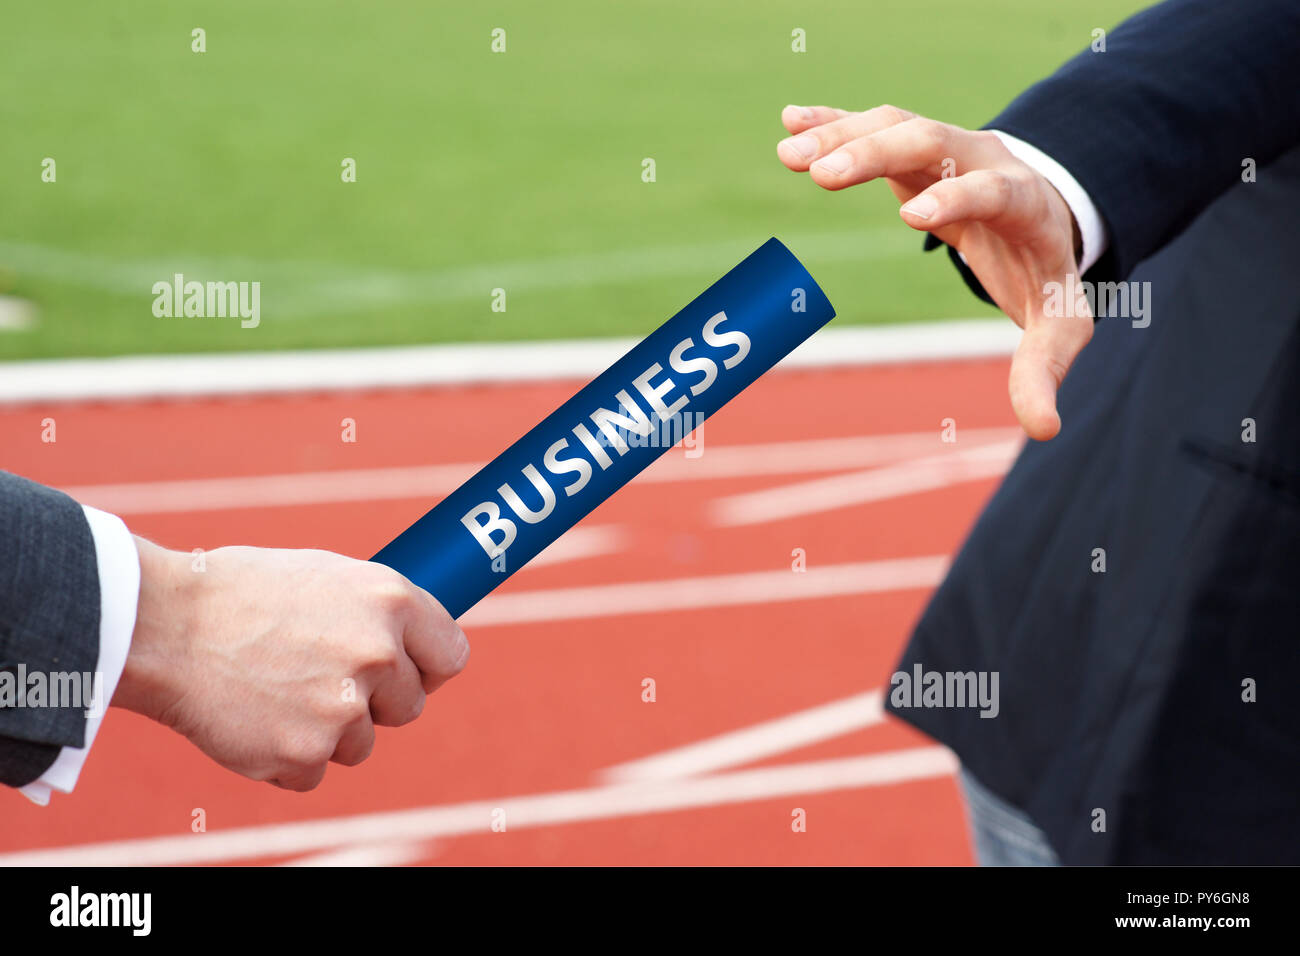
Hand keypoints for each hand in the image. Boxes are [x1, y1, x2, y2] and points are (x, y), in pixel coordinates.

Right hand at [114, 538, 468, 790]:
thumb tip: (416, 644)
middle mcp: (377, 654)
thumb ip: (378, 612)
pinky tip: (256, 717)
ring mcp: (343, 710)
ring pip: (362, 743)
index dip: (428, 666)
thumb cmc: (241, 592)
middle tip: (320, 677)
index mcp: (390, 601)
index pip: (452, 655)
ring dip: (328, 730)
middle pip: (409, 707)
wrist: (163, 626)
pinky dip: (288, 756)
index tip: (409, 672)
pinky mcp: (304, 754)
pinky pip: (316, 770)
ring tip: (277, 690)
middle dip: (374, 701)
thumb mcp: (326, 576)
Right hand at [777, 103, 1092, 439]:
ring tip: (789, 156)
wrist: (1044, 216)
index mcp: (1023, 204)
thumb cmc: (1044, 275)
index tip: (912, 217)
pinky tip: (790, 121)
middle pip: (932, 140)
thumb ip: (1044, 369)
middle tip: (823, 175)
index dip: (957, 198)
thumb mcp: (1056, 323)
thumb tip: (1044, 429)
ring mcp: (947, 146)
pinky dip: (832, 122)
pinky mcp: (914, 145)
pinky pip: (872, 124)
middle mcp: (984, 159)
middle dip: (877, 153)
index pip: (994, 190)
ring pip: (895, 124)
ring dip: (841, 135)